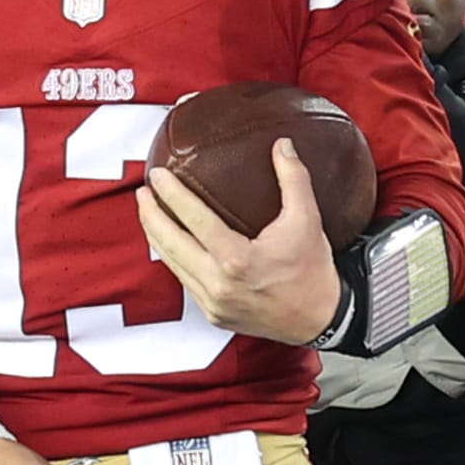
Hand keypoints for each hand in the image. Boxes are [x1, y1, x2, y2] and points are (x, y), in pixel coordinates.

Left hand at [139, 138, 341, 343]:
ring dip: (157, 237)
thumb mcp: (308, 220)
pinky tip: (170, 243)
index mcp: (238, 261)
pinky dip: (174, 259)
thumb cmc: (313, 272)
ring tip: (149, 212)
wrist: (321, 319)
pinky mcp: (213, 315)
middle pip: (171, 244)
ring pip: (172, 265)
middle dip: (151, 215)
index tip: (158, 176)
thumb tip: (282, 145)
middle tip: (143, 191)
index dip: (172, 195)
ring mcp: (213, 303)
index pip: (195, 221)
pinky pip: (184, 282)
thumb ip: (293, 178)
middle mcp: (220, 284)